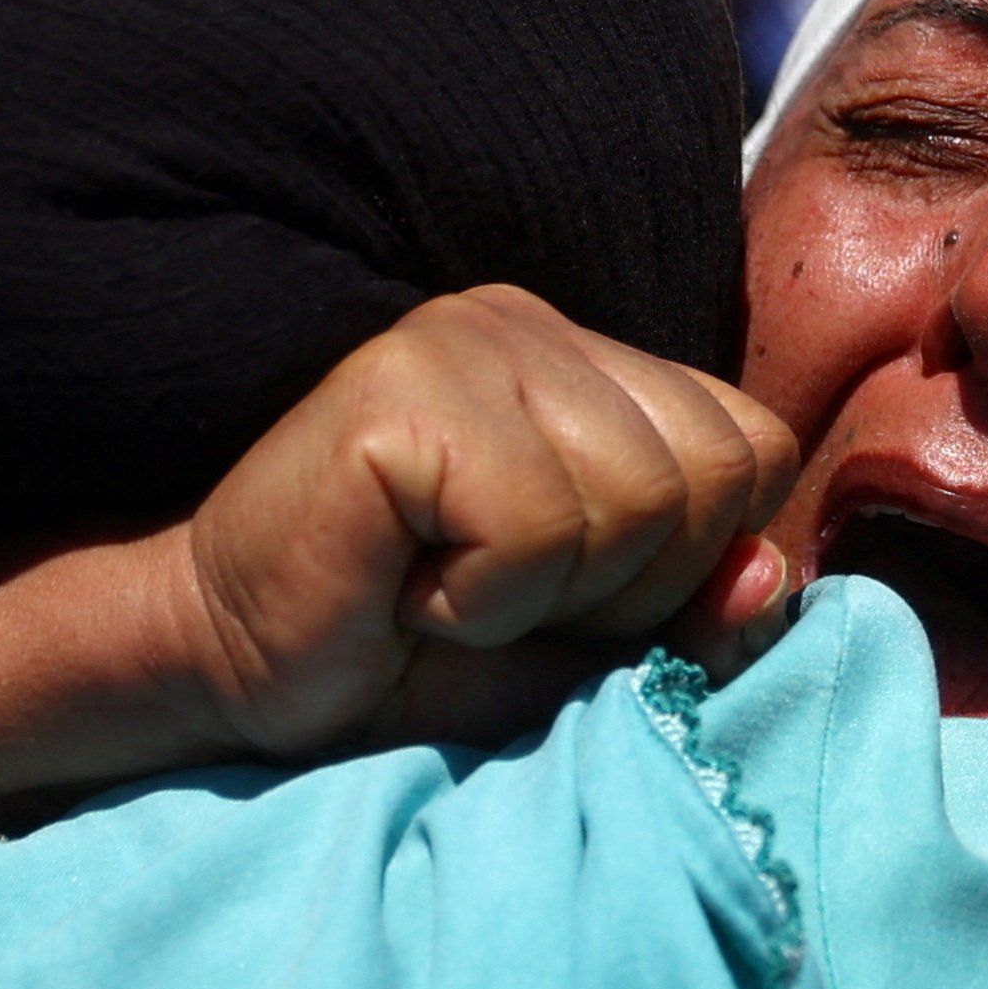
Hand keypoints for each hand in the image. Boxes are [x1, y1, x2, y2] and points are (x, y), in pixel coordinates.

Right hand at [171, 284, 800, 757]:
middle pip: (710, 475)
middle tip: (495, 601)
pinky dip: (484, 597)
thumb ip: (684, 618)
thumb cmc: (393, 656)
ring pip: (635, 499)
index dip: (685, 565)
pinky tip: (404, 588)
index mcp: (587, 364)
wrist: (214, 663)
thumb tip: (772, 577)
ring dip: (546, 596)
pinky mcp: (403, 384)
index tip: (559, 599)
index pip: (751, 449)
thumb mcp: (573, 656)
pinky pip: (539, 523)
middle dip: (624, 587)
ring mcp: (467, 339)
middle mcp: (534, 325)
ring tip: (444, 591)